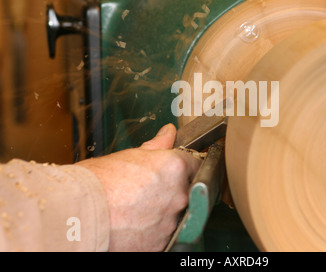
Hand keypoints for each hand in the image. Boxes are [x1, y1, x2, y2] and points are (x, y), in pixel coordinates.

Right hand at [77, 124, 200, 251]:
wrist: (77, 213)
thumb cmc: (98, 182)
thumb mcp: (129, 155)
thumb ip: (157, 145)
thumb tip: (169, 133)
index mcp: (175, 168)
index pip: (196, 165)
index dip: (185, 167)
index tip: (176, 171)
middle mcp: (178, 195)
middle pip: (187, 191)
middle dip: (172, 190)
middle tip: (148, 190)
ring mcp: (170, 222)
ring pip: (174, 214)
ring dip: (161, 211)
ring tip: (136, 208)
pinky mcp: (159, 244)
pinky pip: (162, 235)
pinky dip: (151, 231)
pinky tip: (134, 223)